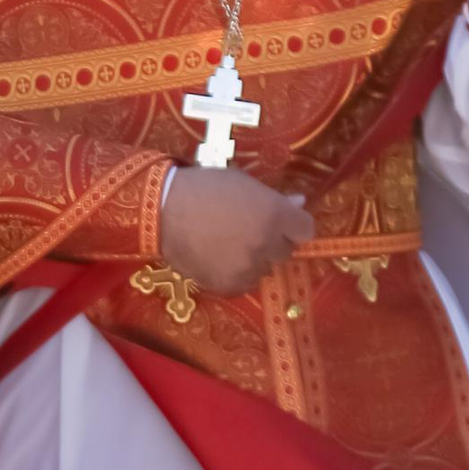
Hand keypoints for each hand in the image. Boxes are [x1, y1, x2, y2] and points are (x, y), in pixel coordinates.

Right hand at [157, 167, 313, 296]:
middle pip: (285, 251)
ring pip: (264, 269)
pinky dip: (235, 275)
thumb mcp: (242, 184)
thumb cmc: (204, 189)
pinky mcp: (229, 286)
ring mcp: (248, 268)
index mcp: (274, 214)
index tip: (278, 222)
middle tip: (246, 231)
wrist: (163, 211)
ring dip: (254, 260)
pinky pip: (244, 284)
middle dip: (271, 242)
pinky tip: (217, 258)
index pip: (305, 230)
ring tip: (227, 245)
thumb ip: (273, 198)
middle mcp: (267, 244)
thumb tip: (299, 204)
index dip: (292, 226)